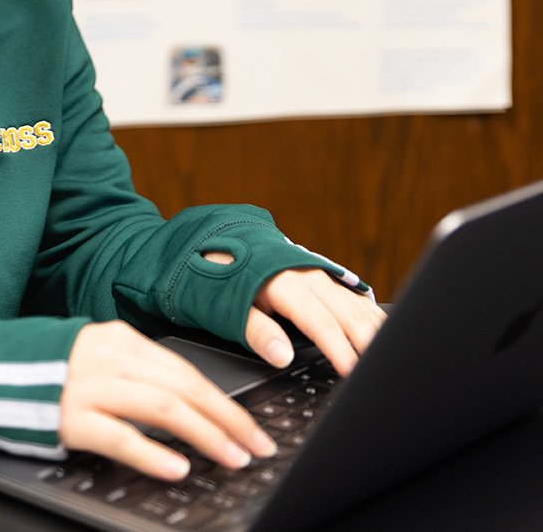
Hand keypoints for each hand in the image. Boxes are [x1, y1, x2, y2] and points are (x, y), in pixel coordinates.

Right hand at [59, 320, 276, 479]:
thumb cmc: (49, 368)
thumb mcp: (99, 357)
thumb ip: (138, 372)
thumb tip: (190, 403)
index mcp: (120, 339)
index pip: (186, 371)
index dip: (224, 401)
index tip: (252, 427)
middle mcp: (109, 357)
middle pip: (182, 387)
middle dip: (227, 419)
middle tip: (256, 446)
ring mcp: (88, 386)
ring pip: (161, 408)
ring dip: (204, 435)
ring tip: (231, 457)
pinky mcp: (69, 416)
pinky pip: (119, 436)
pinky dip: (152, 454)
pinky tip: (176, 468)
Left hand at [204, 253, 385, 374]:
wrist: (217, 239)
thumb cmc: (220, 278)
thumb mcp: (226, 306)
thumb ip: (256, 331)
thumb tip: (283, 356)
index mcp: (284, 282)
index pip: (319, 321)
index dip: (338, 348)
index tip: (354, 372)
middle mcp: (306, 274)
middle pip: (347, 311)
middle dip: (369, 340)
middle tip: (387, 370)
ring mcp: (317, 272)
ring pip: (354, 301)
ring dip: (375, 326)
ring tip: (396, 352)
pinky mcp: (320, 274)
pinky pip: (351, 293)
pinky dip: (369, 311)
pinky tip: (382, 325)